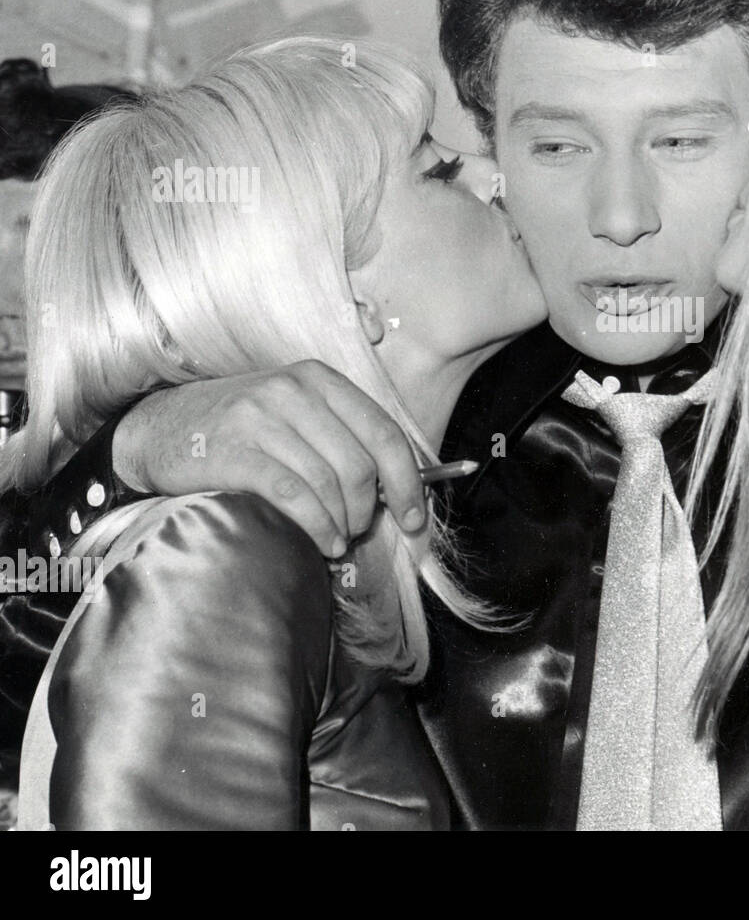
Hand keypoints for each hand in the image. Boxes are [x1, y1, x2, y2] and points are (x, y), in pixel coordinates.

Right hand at [113, 360, 426, 556]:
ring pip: (330, 482)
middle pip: (359, 464)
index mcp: (320, 380)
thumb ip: (343, 440)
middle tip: (358, 531)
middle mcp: (294, 391)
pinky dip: (316, 526)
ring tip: (337, 540)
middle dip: (368, 509)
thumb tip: (398, 491)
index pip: (384, 432)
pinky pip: (294, 496)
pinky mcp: (235, 451)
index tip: (416, 517)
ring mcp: (262, 418)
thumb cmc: (241, 430)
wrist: (159, 430)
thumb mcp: (296, 416)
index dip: (408, 481)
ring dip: (342, 523)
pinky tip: (321, 541)